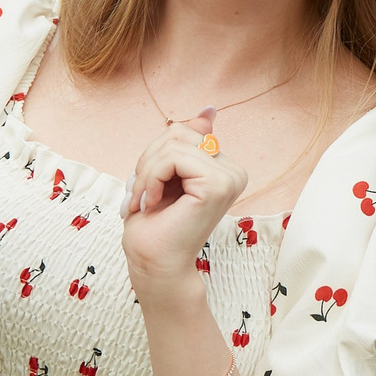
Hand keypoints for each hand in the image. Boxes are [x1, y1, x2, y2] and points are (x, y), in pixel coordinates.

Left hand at [123, 108, 246, 295]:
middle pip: (178, 133)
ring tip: (143, 200)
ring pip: (173, 145)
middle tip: (141, 195)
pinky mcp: (217, 185)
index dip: (155, 156)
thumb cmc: (155, 227)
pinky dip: (150, 178)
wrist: (154, 264)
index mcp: (224, 169)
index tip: (148, 188)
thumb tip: (210, 110)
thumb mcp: (165, 174)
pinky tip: (150, 203)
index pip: (184, 132)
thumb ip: (187, 143)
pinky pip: (172, 159)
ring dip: (146, 173)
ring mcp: (230, 177)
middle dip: (149, 161)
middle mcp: (234, 171)